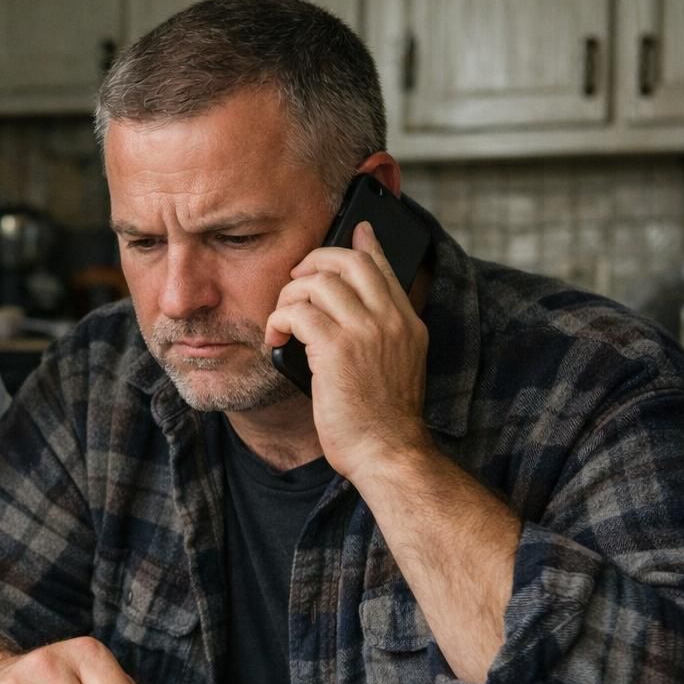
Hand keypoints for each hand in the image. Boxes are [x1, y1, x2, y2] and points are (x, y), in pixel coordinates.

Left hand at [265, 221, 431, 480]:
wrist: (387, 453)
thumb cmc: (381, 423)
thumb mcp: (394, 370)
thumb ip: (378, 338)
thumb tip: (346, 320)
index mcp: (408, 324)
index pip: (383, 267)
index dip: (363, 244)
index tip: (356, 229)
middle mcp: (391, 320)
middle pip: (348, 261)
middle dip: (313, 262)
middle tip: (294, 281)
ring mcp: (366, 331)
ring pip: (318, 281)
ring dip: (289, 295)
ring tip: (281, 322)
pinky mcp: (337, 348)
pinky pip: (297, 312)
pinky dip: (278, 320)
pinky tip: (275, 339)